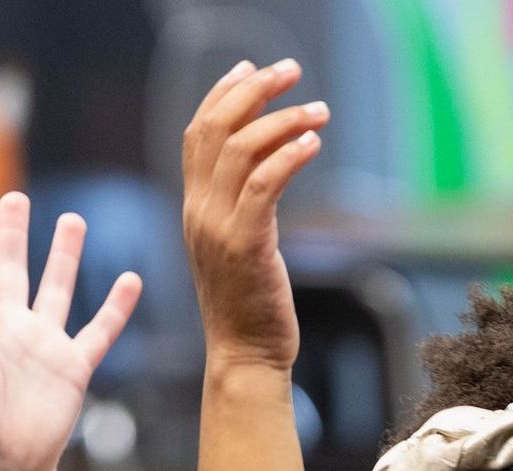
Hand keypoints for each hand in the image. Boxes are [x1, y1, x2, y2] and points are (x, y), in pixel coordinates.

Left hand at [0, 191, 140, 470]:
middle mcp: (8, 325)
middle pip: (13, 266)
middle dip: (12, 232)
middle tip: (13, 199)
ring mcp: (42, 344)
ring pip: (56, 288)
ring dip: (64, 255)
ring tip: (72, 220)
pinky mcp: (72, 368)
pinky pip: (99, 332)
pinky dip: (116, 308)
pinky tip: (131, 282)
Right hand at [182, 59, 328, 371]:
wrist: (245, 358)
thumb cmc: (250, 308)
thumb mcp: (237, 248)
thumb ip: (241, 209)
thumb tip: (266, 171)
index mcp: (193, 208)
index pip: (197, 134)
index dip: (222, 94)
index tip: (252, 69)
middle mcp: (198, 212)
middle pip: (216, 129)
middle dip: (254, 90)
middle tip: (292, 71)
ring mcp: (218, 228)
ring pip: (242, 149)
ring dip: (284, 120)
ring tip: (320, 111)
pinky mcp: (246, 246)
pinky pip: (265, 185)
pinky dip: (289, 155)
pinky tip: (314, 143)